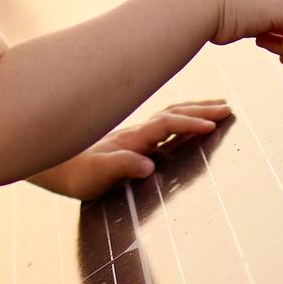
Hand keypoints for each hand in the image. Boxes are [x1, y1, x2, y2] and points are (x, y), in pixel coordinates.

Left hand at [33, 101, 231, 200]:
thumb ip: (120, 167)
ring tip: (218, 105)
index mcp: (130, 140)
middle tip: (229, 108)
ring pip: (169, 113)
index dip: (190, 123)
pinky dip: (182, 116)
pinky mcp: (133, 140)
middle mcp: (134, 132)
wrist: (54, 166)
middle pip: (173, 113)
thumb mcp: (94, 177)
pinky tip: (189, 118)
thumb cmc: (74, 176)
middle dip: (201, 110)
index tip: (214, 124)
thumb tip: (149, 165)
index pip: (166, 125)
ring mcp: (134, 134)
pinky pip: (164, 122)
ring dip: (195, 109)